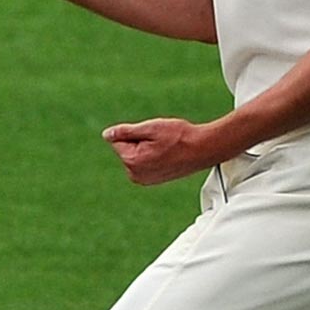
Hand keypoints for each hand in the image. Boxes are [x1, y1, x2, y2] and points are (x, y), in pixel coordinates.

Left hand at [102, 118, 220, 185]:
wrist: (203, 149)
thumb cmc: (179, 137)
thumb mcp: (150, 128)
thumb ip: (125, 132)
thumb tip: (106, 135)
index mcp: (132, 161)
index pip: (119, 140)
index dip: (136, 133)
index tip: (153, 135)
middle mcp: (135, 175)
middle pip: (127, 149)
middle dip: (140, 141)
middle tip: (161, 141)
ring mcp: (145, 180)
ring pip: (136, 155)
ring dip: (147, 148)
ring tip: (166, 148)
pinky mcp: (153, 180)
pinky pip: (145, 162)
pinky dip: (153, 156)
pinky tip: (169, 154)